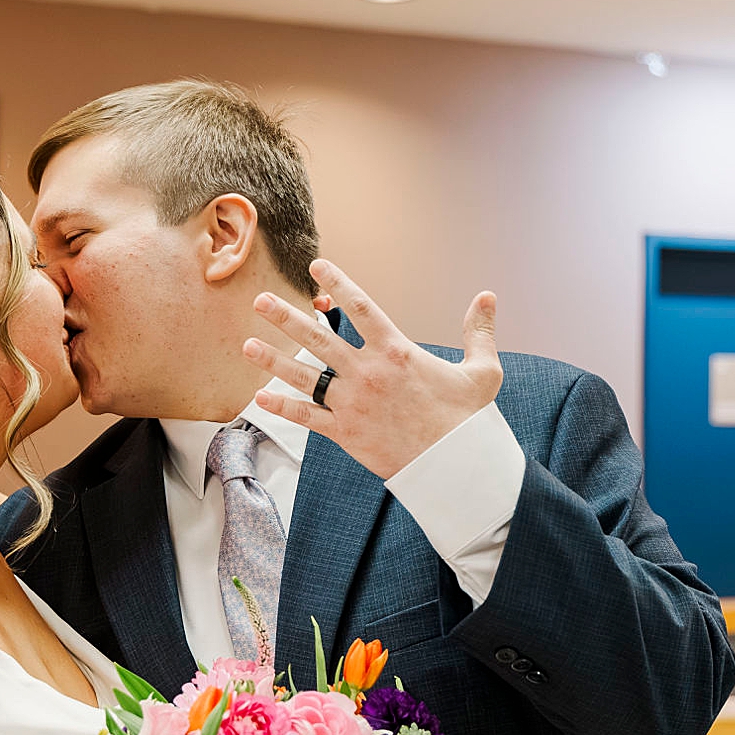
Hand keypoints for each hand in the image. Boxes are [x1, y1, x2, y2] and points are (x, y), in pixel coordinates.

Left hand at [245, 259, 502, 480]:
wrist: (456, 467)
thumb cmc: (468, 420)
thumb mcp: (482, 372)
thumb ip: (479, 331)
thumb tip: (488, 295)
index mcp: (397, 351)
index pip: (360, 308)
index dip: (338, 283)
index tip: (316, 267)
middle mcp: (369, 372)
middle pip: (319, 339)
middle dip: (287, 317)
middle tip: (261, 300)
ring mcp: (353, 403)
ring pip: (305, 376)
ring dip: (273, 359)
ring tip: (246, 344)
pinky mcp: (346, 432)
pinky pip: (307, 417)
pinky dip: (282, 407)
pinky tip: (259, 397)